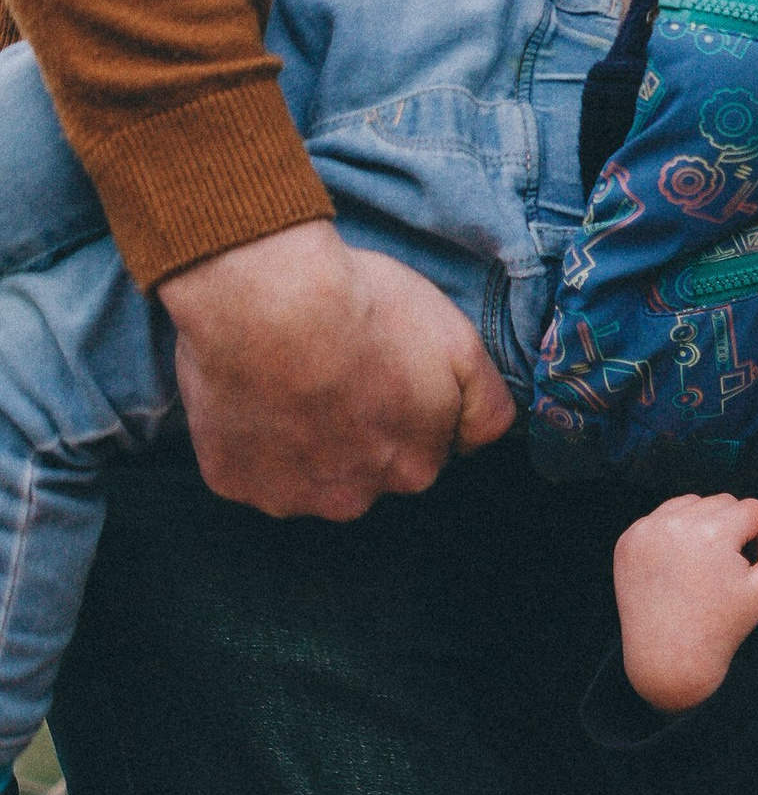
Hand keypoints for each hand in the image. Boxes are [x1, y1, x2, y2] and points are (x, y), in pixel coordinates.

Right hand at [160, 220, 515, 518]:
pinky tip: (247, 394)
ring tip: (282, 379)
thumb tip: (477, 442)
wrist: (269, 297)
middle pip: (357, 469)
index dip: (394, 407)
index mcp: (414, 467)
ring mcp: (290, 495)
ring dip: (295, 439)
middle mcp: (355, 498)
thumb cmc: (365, 310)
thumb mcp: (461, 344)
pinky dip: (244, 438)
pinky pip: (243, 467)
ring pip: (300, 473)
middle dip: (347, 431)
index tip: (374, 368)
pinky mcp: (234, 481)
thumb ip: (486, 406)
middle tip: (326, 370)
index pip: (412, 450)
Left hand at [614, 494, 757, 712]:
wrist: (668, 658)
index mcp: (712, 534)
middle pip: (722, 501)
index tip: (749, 571)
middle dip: (731, 530)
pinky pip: (662, 517)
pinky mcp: (628, 539)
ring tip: (702, 567)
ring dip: (703, 524)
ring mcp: (646, 530)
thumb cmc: (722, 626)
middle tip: (725, 573)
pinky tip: (677, 568)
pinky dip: (674, 533)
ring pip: (691, 503)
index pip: (752, 509)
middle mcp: (676, 524)